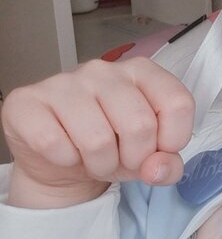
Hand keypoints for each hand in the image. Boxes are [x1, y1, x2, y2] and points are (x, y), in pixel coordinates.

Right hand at [1, 58, 194, 207]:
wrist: (60, 160)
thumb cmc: (112, 148)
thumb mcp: (149, 159)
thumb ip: (168, 164)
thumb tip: (157, 168)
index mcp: (141, 72)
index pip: (178, 103)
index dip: (173, 140)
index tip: (158, 150)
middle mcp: (103, 70)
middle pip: (140, 125)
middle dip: (134, 159)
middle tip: (120, 160)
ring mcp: (63, 81)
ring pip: (97, 139)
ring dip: (99, 164)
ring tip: (94, 159)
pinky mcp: (27, 101)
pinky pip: (54, 144)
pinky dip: (65, 161)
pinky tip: (65, 152)